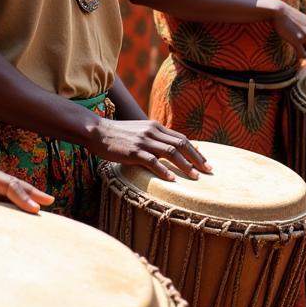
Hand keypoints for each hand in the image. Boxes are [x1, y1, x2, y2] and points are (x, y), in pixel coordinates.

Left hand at [0, 133, 53, 213]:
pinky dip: (7, 203)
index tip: (37, 207)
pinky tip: (13, 212)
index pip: (6, 183)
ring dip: (22, 198)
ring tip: (40, 208)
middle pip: (12, 184)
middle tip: (51, 203)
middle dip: (32, 193)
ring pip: (6, 191)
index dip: (22, 196)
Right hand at [89, 117, 210, 181]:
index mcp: (155, 126)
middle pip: (181, 144)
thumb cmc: (118, 135)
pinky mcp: (133, 151)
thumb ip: (154, 138)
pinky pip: (152, 161)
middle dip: (197, 158)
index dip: (195, 150)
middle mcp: (152, 131)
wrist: (97, 131)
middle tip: (208, 171)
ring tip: (195, 177)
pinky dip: (164, 170)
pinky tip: (171, 180)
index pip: (181, 138)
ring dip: (185, 165)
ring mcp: (143, 141)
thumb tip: (169, 150)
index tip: (205, 162)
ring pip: (170, 152)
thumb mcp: (139, 132)